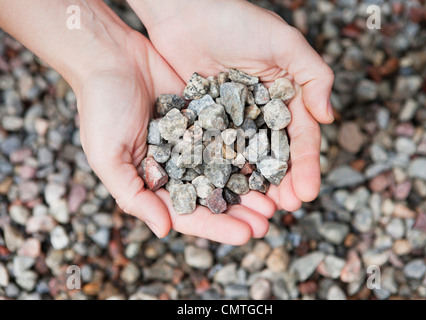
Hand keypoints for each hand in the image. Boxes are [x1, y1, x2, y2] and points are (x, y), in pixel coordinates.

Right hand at [76, 30, 274, 243]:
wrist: (111, 56)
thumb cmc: (100, 107)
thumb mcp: (107, 157)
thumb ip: (133, 195)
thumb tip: (164, 231)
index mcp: (154, 182)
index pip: (189, 214)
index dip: (217, 227)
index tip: (246, 235)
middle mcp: (178, 166)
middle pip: (214, 196)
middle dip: (241, 211)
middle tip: (269, 220)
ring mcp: (195, 142)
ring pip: (228, 170)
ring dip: (252, 186)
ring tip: (277, 197)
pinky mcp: (207, 116)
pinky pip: (232, 136)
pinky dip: (250, 149)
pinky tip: (271, 159)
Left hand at [128, 0, 334, 211]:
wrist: (185, 11)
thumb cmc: (235, 21)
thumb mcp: (283, 42)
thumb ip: (312, 76)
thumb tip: (328, 117)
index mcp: (285, 97)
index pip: (300, 138)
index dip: (306, 166)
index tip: (306, 193)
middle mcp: (261, 113)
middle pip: (275, 155)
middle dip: (283, 183)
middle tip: (285, 209)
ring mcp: (232, 120)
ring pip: (248, 160)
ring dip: (256, 186)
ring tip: (260, 210)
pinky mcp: (206, 122)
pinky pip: (217, 152)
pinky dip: (224, 174)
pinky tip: (227, 193)